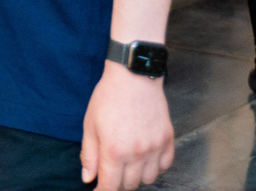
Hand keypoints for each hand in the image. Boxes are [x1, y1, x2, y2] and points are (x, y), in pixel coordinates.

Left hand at [81, 63, 173, 189]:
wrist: (133, 76)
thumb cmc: (108, 97)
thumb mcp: (90, 124)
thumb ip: (89, 155)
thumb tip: (88, 178)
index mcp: (114, 150)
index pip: (110, 186)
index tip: (99, 189)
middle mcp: (136, 153)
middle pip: (129, 185)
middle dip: (118, 182)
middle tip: (112, 171)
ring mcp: (155, 147)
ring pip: (148, 179)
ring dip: (137, 176)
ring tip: (128, 163)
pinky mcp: (168, 140)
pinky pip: (165, 166)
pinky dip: (155, 167)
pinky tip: (145, 157)